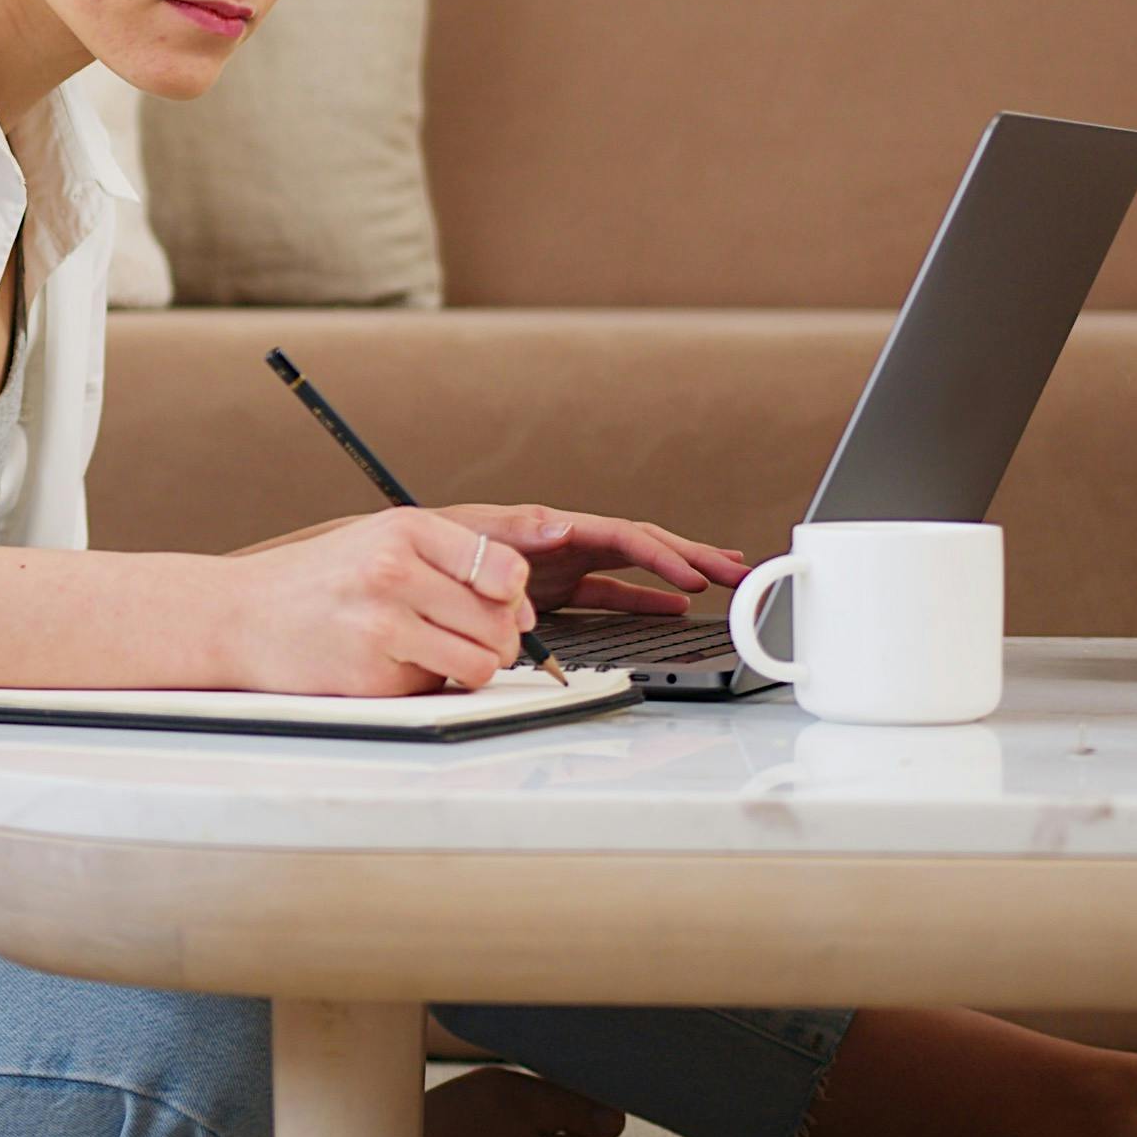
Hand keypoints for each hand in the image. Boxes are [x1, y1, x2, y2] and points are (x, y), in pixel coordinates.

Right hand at [218, 506, 547, 695]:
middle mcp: (395, 572)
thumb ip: (452, 559)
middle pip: (499, 621)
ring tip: (438, 651)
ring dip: (471, 666)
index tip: (502, 603)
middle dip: (497, 637)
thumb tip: (521, 608)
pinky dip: (426, 682)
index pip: (504, 568)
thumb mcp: (380, 539)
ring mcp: (382, 626)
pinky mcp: (372, 676)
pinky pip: (436, 688)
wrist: (240, 615)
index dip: (513, 596)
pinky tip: (392, 661)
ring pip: (480, 662)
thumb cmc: (318, 579)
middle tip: (468, 636)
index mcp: (405, 530)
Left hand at [437, 503, 754, 615]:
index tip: (693, 576)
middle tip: (737, 570)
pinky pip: (613, 593)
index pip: (622, 536)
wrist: (399, 565)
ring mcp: (565, 567)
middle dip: (692, 556)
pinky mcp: (556, 591)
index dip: (661, 555)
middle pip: (643, 545)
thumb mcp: (470, 533)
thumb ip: (515, 532)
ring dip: (678, 574)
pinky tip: (675, 609)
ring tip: (724, 580)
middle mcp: (566, 543)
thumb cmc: (430, 544)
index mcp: (553, 527)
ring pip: (635, 568)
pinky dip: (645, 600)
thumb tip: (560, 527)